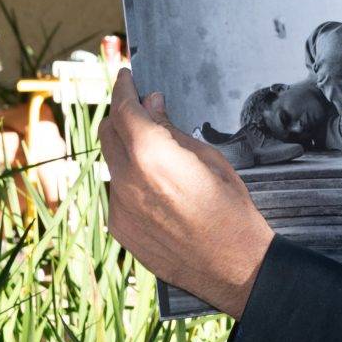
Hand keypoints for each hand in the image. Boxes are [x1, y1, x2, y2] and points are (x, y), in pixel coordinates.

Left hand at [101, 69, 274, 316]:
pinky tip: (159, 194)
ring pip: (112, 164)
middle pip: (108, 132)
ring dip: (127, 153)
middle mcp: (126, 178)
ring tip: (159, 161)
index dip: (123, 87)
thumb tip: (152, 104)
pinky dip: (130, 184)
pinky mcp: (119, 228)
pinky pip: (117, 194)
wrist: (232, 264)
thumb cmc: (230, 208)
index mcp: (151, 153)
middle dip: (121, 116)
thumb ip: (172, 130)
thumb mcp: (208, 158)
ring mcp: (119, 205)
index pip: (124, 108)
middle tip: (139, 110)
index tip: (126, 77)